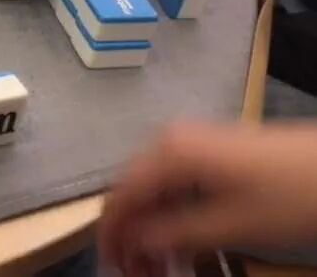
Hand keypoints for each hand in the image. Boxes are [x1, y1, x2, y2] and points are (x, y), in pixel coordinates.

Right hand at [99, 122, 316, 276]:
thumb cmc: (291, 197)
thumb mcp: (231, 225)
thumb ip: (174, 234)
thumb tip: (133, 243)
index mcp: (169, 153)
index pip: (120, 196)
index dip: (112, 236)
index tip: (114, 270)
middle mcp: (171, 140)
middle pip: (134, 191)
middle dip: (134, 236)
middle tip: (143, 275)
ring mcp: (192, 143)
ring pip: (155, 190)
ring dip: (154, 229)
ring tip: (164, 266)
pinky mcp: (212, 151)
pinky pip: (177, 184)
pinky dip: (173, 214)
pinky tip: (185, 242)